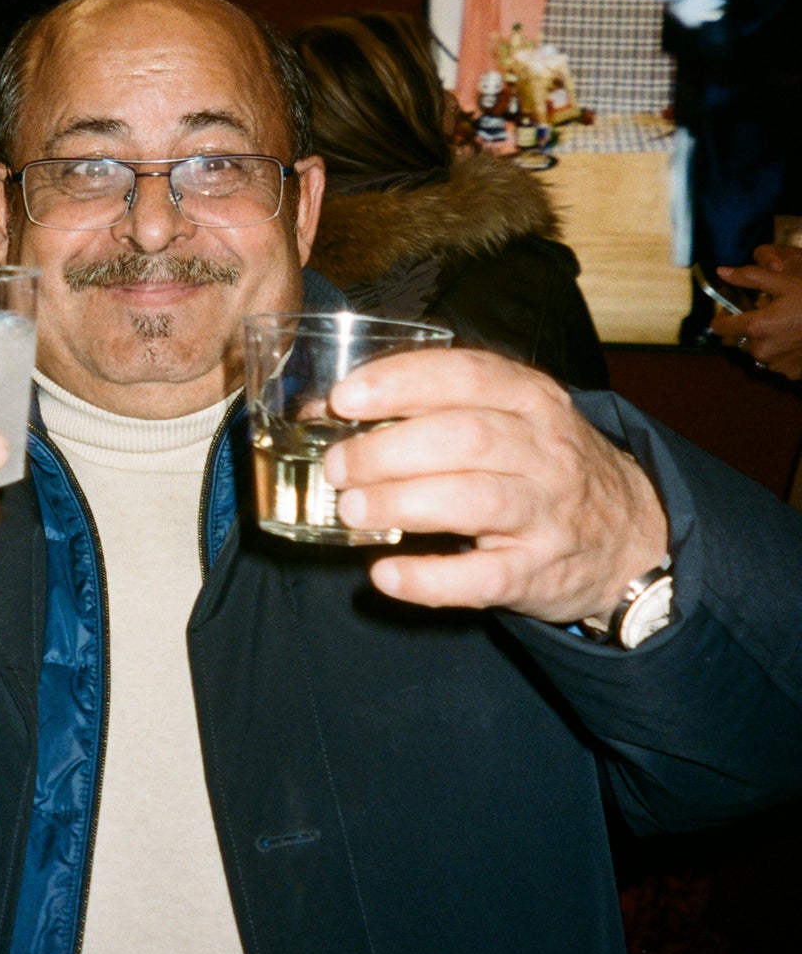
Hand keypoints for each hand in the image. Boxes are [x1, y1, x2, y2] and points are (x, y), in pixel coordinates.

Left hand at [323, 348, 668, 621]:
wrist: (630, 536)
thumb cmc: (541, 466)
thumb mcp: (510, 419)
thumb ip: (433, 409)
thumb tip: (324, 412)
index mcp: (531, 399)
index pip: (465, 375)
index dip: (400, 383)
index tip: (344, 398)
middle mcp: (544, 450)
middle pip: (465, 437)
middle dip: (389, 449)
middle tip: (337, 466)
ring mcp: (546, 513)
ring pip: (475, 500)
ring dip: (403, 503)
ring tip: (351, 511)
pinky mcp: (539, 573)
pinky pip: (483, 578)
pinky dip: (429, 578)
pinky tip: (385, 576)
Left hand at [712, 247, 801, 378]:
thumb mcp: (783, 281)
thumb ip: (749, 277)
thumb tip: (722, 272)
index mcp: (756, 327)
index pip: (720, 326)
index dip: (723, 314)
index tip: (733, 306)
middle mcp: (762, 351)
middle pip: (742, 337)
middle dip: (751, 324)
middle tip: (772, 310)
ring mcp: (777, 365)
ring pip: (760, 349)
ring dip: (767, 338)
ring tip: (789, 324)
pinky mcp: (791, 373)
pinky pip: (778, 360)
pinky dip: (783, 349)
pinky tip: (797, 338)